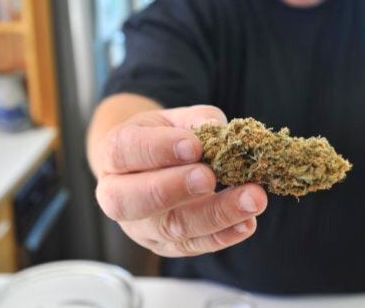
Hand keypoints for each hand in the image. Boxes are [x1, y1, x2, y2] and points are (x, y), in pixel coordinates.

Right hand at [93, 105, 267, 256]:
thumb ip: (194, 120)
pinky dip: (223, 236)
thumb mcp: (174, 119)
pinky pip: (193, 245)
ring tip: (251, 199)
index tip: (193, 146)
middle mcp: (116, 195)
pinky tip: (247, 222)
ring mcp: (140, 227)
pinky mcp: (165, 246)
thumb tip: (216, 126)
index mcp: (113, 154)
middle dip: (175, 189)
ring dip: (214, 214)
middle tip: (210, 178)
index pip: (125, 152)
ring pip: (170, 228)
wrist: (152, 165)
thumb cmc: (162, 138)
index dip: (158, 149)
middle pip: (134, 200)